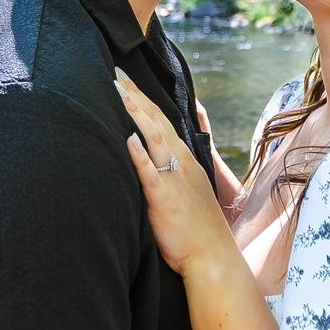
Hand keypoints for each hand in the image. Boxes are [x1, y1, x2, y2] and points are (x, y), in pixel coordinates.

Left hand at [116, 70, 234, 277]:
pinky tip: (128, 138)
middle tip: (117, 74)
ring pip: (154, 137)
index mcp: (185, 160)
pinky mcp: (164, 198)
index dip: (144, 101)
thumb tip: (155, 155)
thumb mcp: (188, 191)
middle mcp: (180, 162)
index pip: (162, 122)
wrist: (212, 256)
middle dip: (136, 96)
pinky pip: (150, 172)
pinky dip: (139, 153)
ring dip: (136, 112)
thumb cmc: (198, 229)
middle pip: (156, 121)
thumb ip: (172, 171)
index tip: (127, 83)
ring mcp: (173, 178)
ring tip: (118, 91)